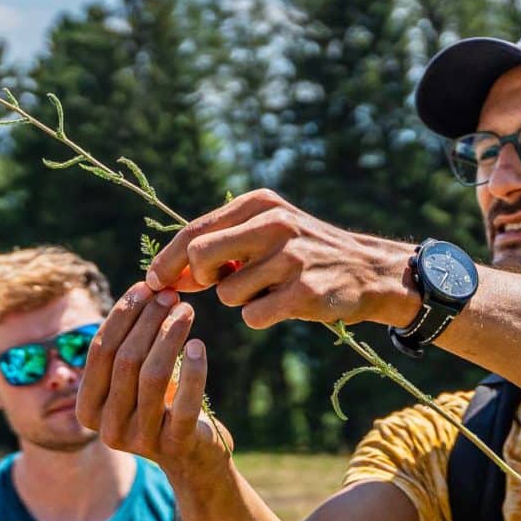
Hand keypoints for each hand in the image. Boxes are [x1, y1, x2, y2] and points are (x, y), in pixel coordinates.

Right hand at [76, 283, 227, 473]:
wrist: (191, 457)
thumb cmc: (161, 406)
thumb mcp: (134, 380)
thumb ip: (128, 344)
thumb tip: (143, 290)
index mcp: (88, 410)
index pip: (100, 352)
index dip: (122, 315)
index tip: (144, 287)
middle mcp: (107, 429)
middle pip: (125, 360)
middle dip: (148, 320)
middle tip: (170, 295)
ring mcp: (140, 440)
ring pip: (152, 376)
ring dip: (170, 336)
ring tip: (186, 310)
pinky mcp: (175, 445)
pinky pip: (185, 402)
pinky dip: (194, 370)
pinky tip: (198, 345)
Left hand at [144, 188, 417, 330]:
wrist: (366, 270)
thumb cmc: (300, 254)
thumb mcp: (262, 235)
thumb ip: (216, 248)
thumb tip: (164, 277)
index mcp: (259, 204)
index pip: (193, 231)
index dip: (166, 261)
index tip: (154, 281)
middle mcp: (274, 223)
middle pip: (200, 256)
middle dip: (201, 279)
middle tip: (221, 283)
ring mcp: (291, 256)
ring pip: (227, 294)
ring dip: (240, 300)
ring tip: (270, 289)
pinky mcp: (304, 291)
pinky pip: (252, 316)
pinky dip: (260, 316)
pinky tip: (284, 304)